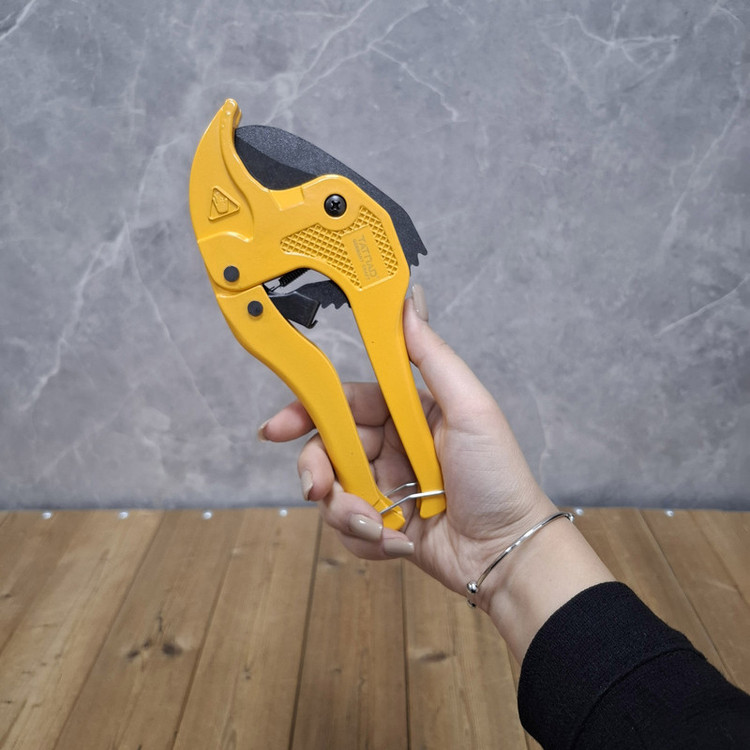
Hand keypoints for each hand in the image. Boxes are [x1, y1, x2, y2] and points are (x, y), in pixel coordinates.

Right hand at [259, 288, 557, 601]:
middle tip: (315, 488)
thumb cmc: (498, 477)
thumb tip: (409, 302)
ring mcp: (384, 486)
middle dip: (316, 469)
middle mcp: (390, 447)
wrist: (508, 551)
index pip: (346, 402)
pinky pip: (348, 527)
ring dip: (346, 511)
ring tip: (378, 526)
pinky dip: (365, 538)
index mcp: (406, 413)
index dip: (309, 410)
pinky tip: (398, 543)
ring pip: (332, 491)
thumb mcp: (469, 409)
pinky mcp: (382, 525)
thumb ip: (431, 356)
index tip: (278, 426)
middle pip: (328, 447)